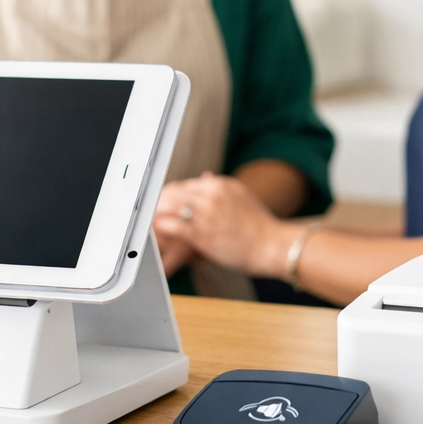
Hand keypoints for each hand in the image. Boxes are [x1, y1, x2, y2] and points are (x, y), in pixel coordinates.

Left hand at [155, 173, 295, 277]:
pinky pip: (173, 226)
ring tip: (149, 222)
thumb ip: (220, 189)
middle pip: (174, 192)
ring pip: (170, 206)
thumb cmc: (259, 227)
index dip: (171, 195)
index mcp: (221, 184)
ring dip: (157, 214)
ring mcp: (207, 213)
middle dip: (160, 202)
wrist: (273, 245)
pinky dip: (161, 228)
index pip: (185, 184)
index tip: (163, 203)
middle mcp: (212, 194)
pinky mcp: (203, 233)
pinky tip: (155, 234)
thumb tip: (204, 178)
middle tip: (149, 212)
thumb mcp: (241, 198)